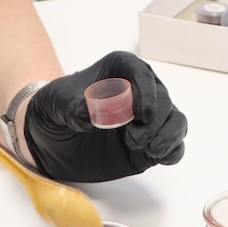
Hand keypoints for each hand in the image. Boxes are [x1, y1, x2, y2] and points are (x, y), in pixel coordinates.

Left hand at [23, 52, 186, 182]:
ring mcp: (147, 119)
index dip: (146, 92)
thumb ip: (71, 106)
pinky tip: (161, 157)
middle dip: (154, 121)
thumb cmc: (55, 109)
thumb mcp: (54, 103)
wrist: (52, 139)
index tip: (141, 113)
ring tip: (149, 149)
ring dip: (168, 135)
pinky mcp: (151, 143)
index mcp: (119, 70)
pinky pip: (174, 144)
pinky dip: (173, 150)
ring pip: (175, 120)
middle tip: (133, 139)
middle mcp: (140, 91)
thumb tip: (89, 114)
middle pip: (163, 99)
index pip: (141, 73)